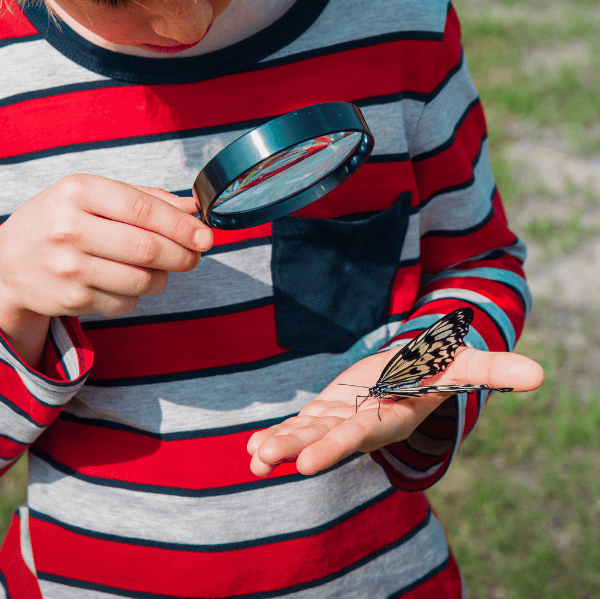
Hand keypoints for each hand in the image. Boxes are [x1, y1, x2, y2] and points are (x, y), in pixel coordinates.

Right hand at [0, 173, 212, 322]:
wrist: (7, 263)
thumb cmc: (60, 221)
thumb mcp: (93, 195)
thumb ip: (146, 199)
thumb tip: (194, 208)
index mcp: (78, 192)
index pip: (144, 210)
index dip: (182, 225)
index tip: (205, 235)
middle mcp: (70, 229)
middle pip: (148, 249)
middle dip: (183, 255)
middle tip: (194, 255)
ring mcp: (69, 268)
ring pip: (142, 281)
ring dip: (162, 277)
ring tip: (158, 268)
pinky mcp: (71, 300)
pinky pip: (126, 303)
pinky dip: (136, 296)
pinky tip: (123, 281)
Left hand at [247, 344, 543, 476]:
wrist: (414, 372)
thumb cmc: (439, 367)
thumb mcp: (464, 363)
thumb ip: (495, 369)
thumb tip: (540, 375)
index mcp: (392, 413)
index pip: (363, 432)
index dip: (335, 445)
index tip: (306, 461)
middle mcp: (365, 421)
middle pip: (330, 437)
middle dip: (301, 449)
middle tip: (268, 462)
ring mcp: (344, 417)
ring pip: (310, 433)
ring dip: (281, 445)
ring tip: (254, 459)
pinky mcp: (328, 408)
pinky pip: (301, 423)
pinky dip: (278, 433)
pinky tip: (250, 449)